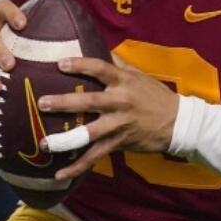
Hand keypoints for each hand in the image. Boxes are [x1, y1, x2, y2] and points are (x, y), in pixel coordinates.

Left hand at [38, 57, 179, 183]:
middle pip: (90, 102)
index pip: (101, 69)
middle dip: (65, 103)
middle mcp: (120, 102)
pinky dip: (77, 167)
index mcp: (124, 82)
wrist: (178, 122)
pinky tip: (59, 174)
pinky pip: (95, 156)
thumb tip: (98, 46)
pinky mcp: (119, 143)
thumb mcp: (139, 75)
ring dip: (66, 139)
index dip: (80, 65)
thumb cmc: (156, 96)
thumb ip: (118, 64)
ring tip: (44, 143)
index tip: (59, 64)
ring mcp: (119, 125)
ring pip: (89, 133)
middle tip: (42, 102)